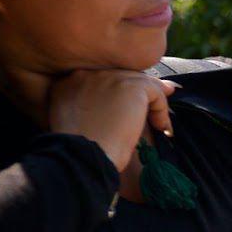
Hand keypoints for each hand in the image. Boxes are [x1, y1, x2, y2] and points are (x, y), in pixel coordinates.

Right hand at [47, 70, 178, 171]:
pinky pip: (155, 92)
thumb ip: (92, 108)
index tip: (130, 109)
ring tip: (160, 124)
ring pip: (140, 82)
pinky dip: (162, 110)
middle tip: (155, 110)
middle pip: (122, 76)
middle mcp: (86, 74)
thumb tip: (123, 104)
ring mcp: (108, 77)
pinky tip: (161, 128)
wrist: (83, 156)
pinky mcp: (130, 87)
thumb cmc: (80, 151)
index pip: (102, 79)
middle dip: (140, 93)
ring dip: (153, 104)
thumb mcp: (79, 123)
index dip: (120, 93)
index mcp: (69, 82)